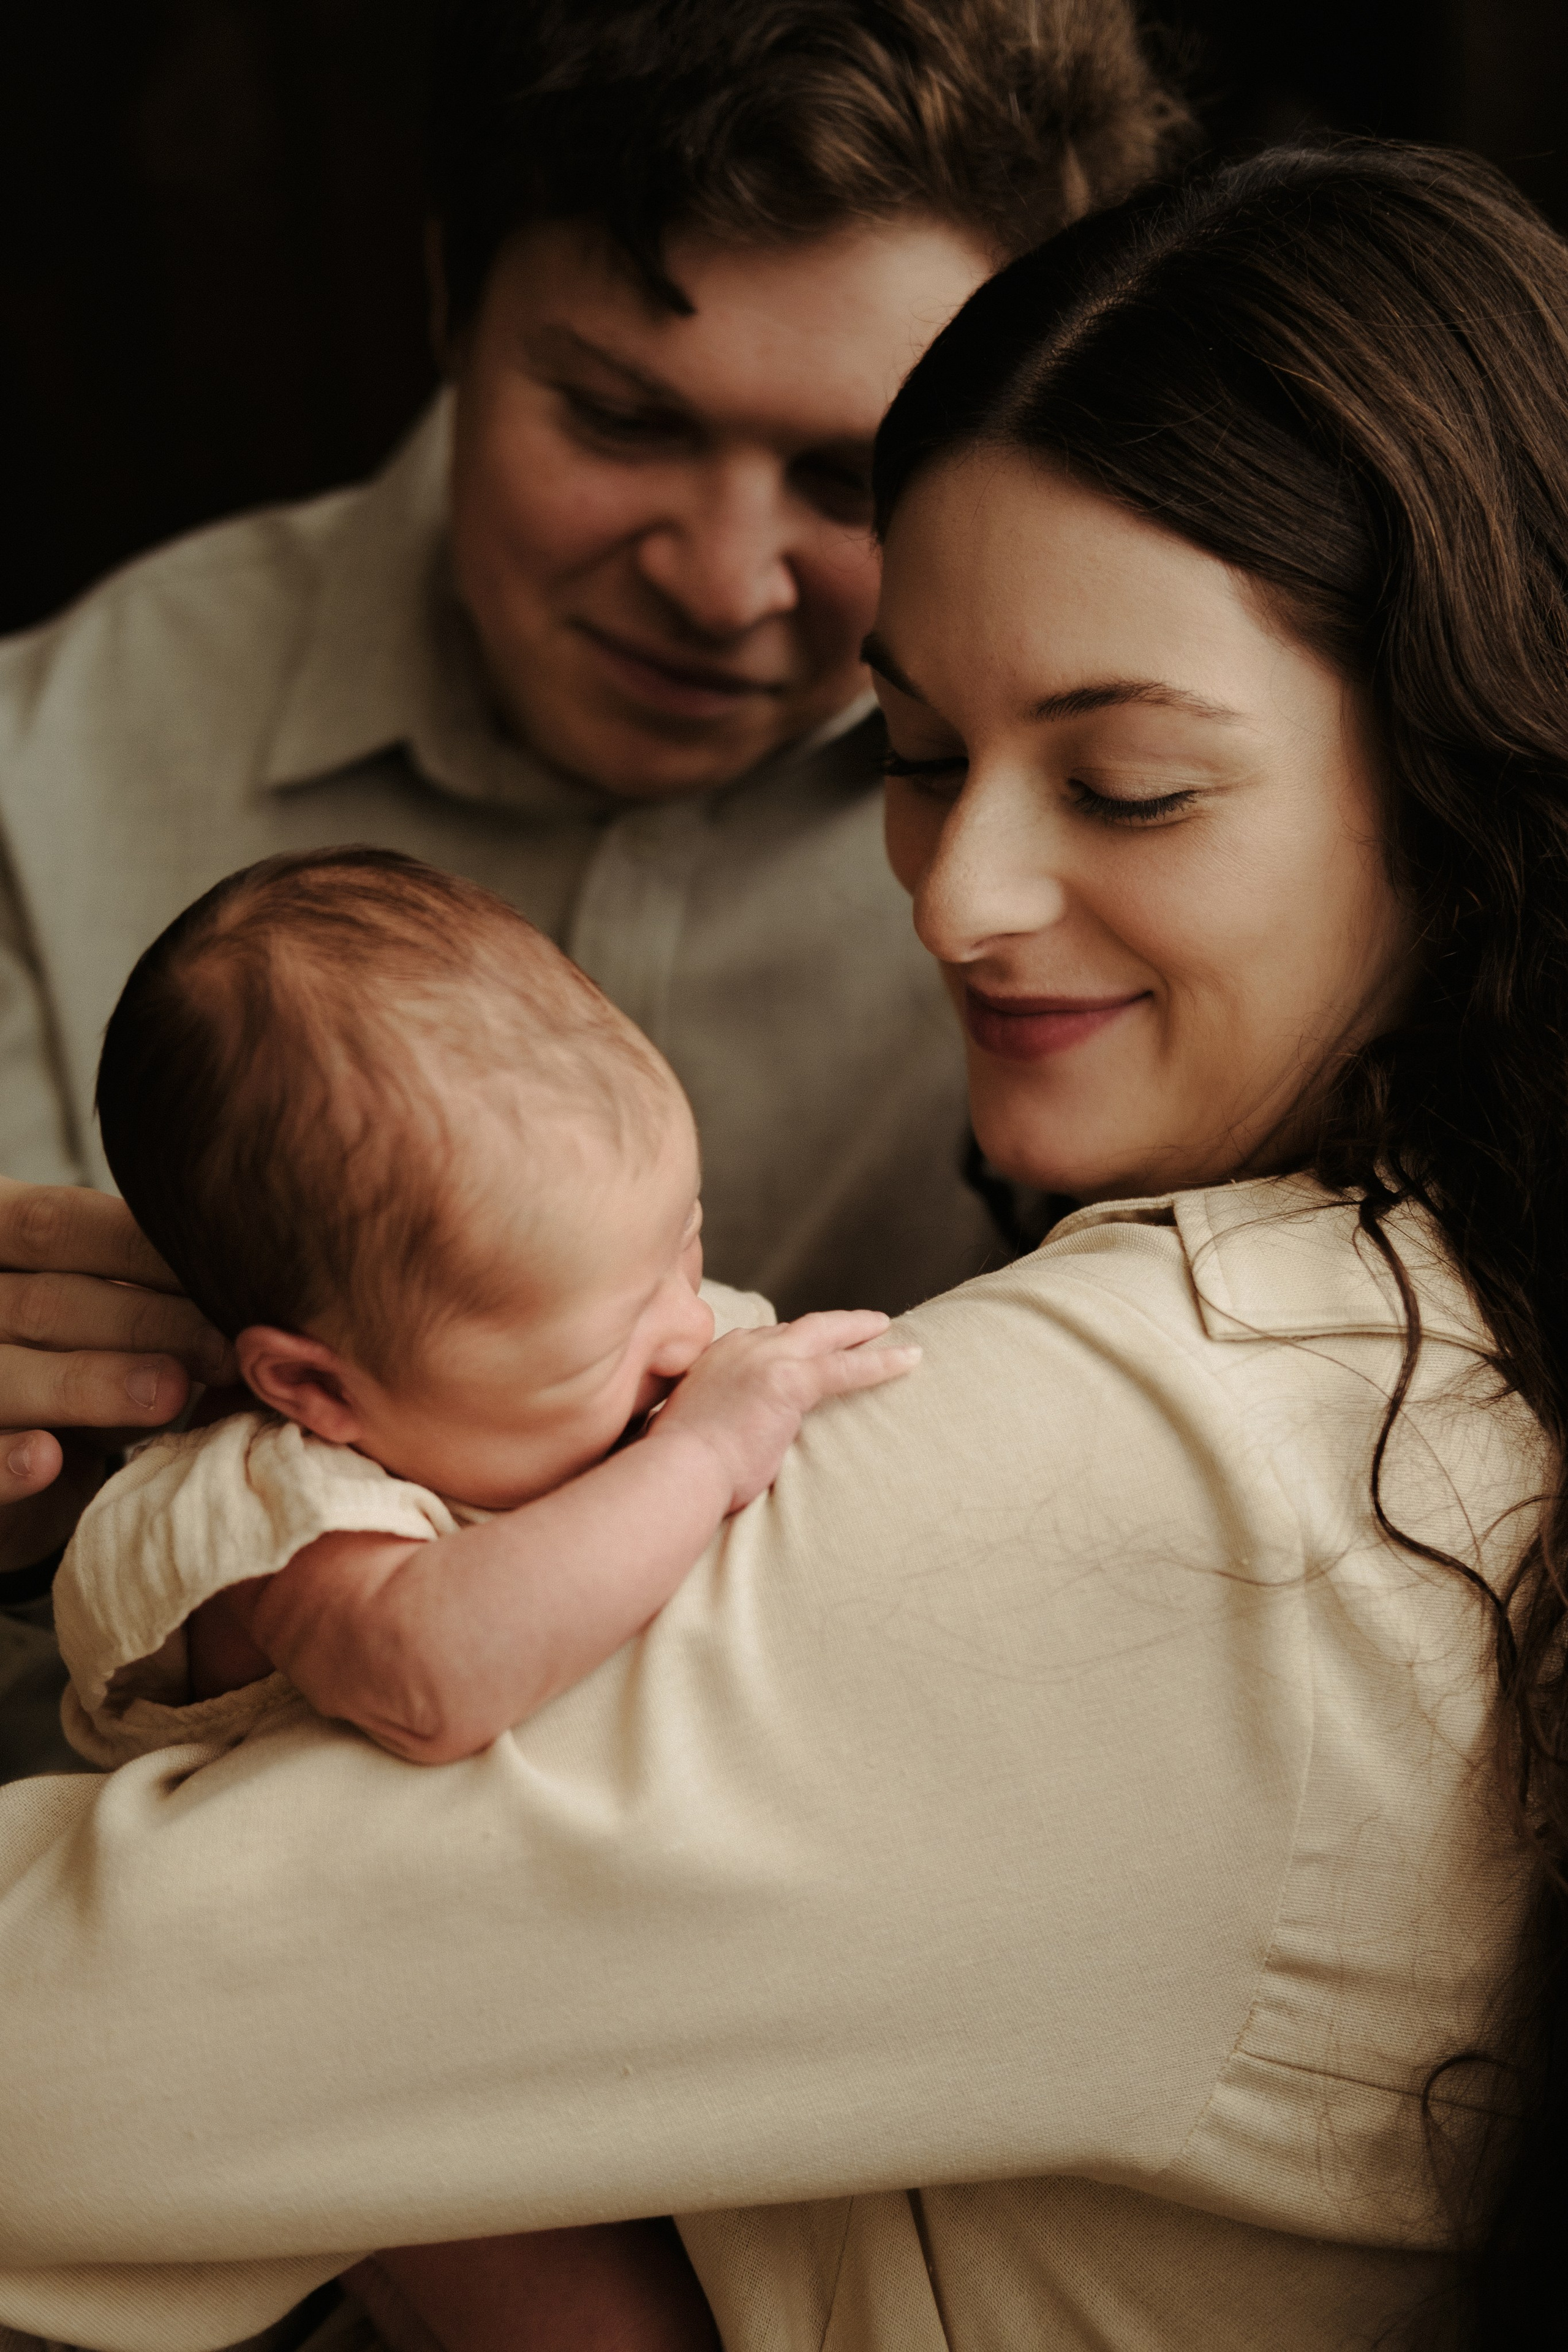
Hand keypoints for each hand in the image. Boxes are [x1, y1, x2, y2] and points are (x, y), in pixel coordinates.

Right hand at [0, 1178, 235, 1572]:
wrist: (6, 1458)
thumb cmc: (65, 1361)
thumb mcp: (95, 1314)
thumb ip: (142, 1295)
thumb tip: (245, 1296)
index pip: (58, 1225)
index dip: (142, 1250)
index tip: (227, 1275)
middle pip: (45, 1301)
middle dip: (144, 1323)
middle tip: (225, 1350)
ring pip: (7, 1373)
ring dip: (90, 1384)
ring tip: (169, 1393)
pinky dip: (6, 1461)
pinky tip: (47, 1459)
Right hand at [648, 1309, 919, 1512]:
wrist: (678, 1470)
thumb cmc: (682, 1466)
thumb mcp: (699, 1423)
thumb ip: (723, 1411)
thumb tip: (739, 1428)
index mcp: (718, 1355)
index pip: (767, 1339)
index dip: (796, 1343)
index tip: (813, 1347)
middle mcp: (742, 1346)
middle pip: (799, 1327)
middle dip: (835, 1325)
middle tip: (867, 1324)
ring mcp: (766, 1358)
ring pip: (826, 1334)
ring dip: (861, 1331)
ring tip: (890, 1332)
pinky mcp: (790, 1380)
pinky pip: (847, 1365)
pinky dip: (881, 1361)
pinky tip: (910, 1358)